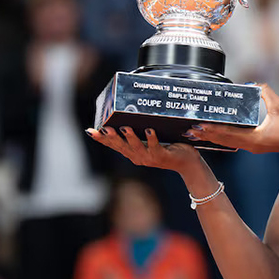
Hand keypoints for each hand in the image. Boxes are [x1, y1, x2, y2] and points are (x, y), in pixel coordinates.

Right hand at [88, 127, 202, 173]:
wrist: (187, 163)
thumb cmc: (168, 148)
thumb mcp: (149, 140)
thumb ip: (138, 133)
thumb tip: (128, 116)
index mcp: (132, 153)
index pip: (113, 145)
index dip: (102, 139)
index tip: (91, 131)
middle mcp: (138, 157)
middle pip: (122, 147)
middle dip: (112, 137)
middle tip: (104, 129)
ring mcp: (150, 158)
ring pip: (137, 148)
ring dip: (130, 138)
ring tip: (125, 128)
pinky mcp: (162, 157)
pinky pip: (156, 147)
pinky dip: (152, 139)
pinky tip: (150, 131)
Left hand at [183, 84, 278, 153]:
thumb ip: (266, 93)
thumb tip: (254, 84)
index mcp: (254, 139)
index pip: (227, 134)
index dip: (212, 129)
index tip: (198, 125)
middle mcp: (251, 146)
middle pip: (224, 141)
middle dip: (208, 134)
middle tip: (191, 129)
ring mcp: (254, 147)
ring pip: (229, 143)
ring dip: (215, 137)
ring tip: (199, 132)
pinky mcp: (258, 145)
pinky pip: (237, 142)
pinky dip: (226, 138)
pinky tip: (219, 133)